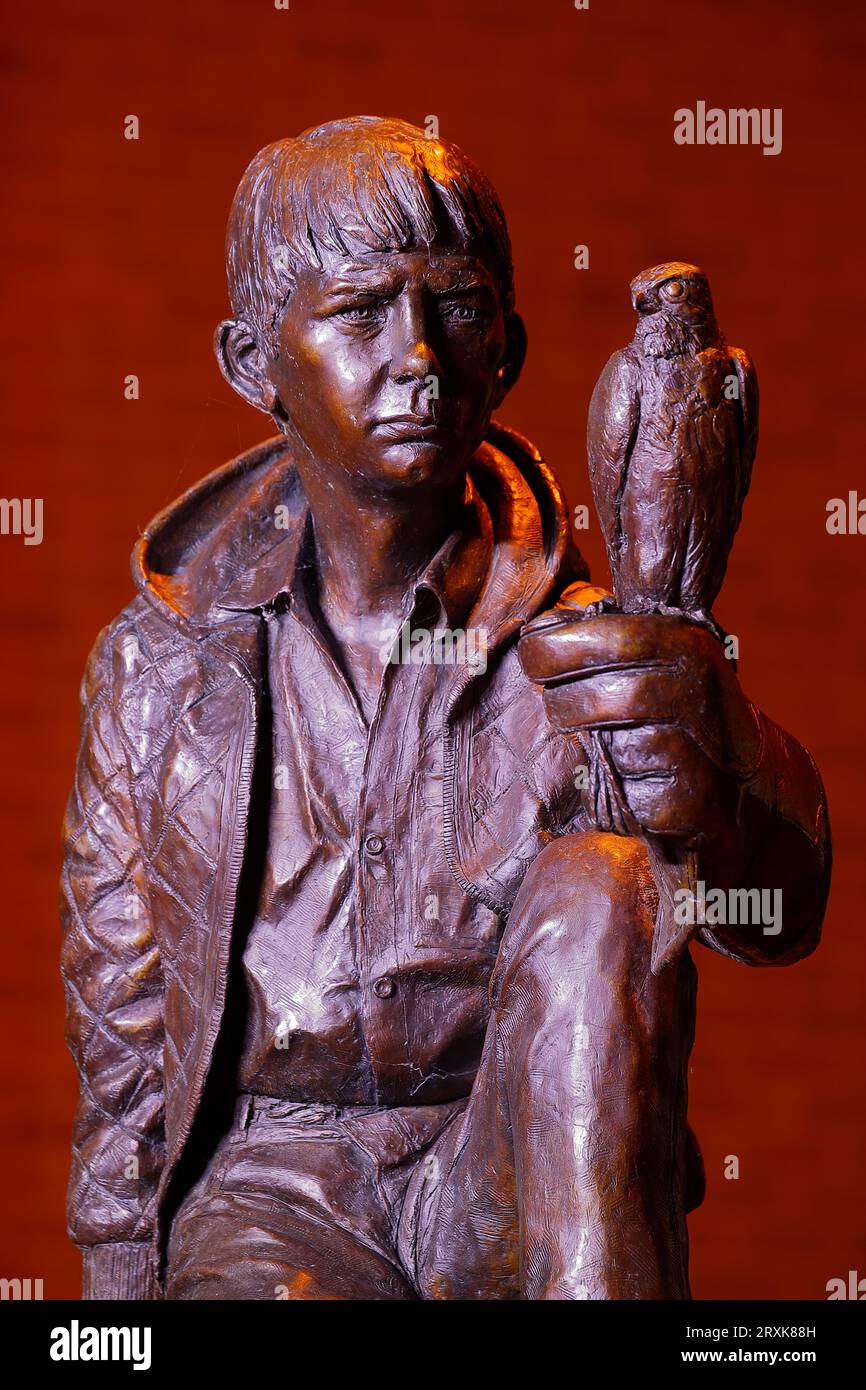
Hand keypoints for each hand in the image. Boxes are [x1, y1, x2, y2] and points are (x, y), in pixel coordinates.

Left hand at [519, 585, 761, 839]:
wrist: (739, 788)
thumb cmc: (671, 719)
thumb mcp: (650, 663)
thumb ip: (601, 641)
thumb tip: (539, 629)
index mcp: (686, 642)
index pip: (612, 637)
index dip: (556, 647)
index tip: (533, 658)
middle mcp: (702, 687)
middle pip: (606, 695)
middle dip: (565, 704)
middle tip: (559, 709)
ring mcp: (705, 746)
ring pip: (619, 747)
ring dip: (600, 752)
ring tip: (607, 745)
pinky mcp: (696, 801)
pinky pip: (632, 797)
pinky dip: (621, 796)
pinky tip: (637, 786)